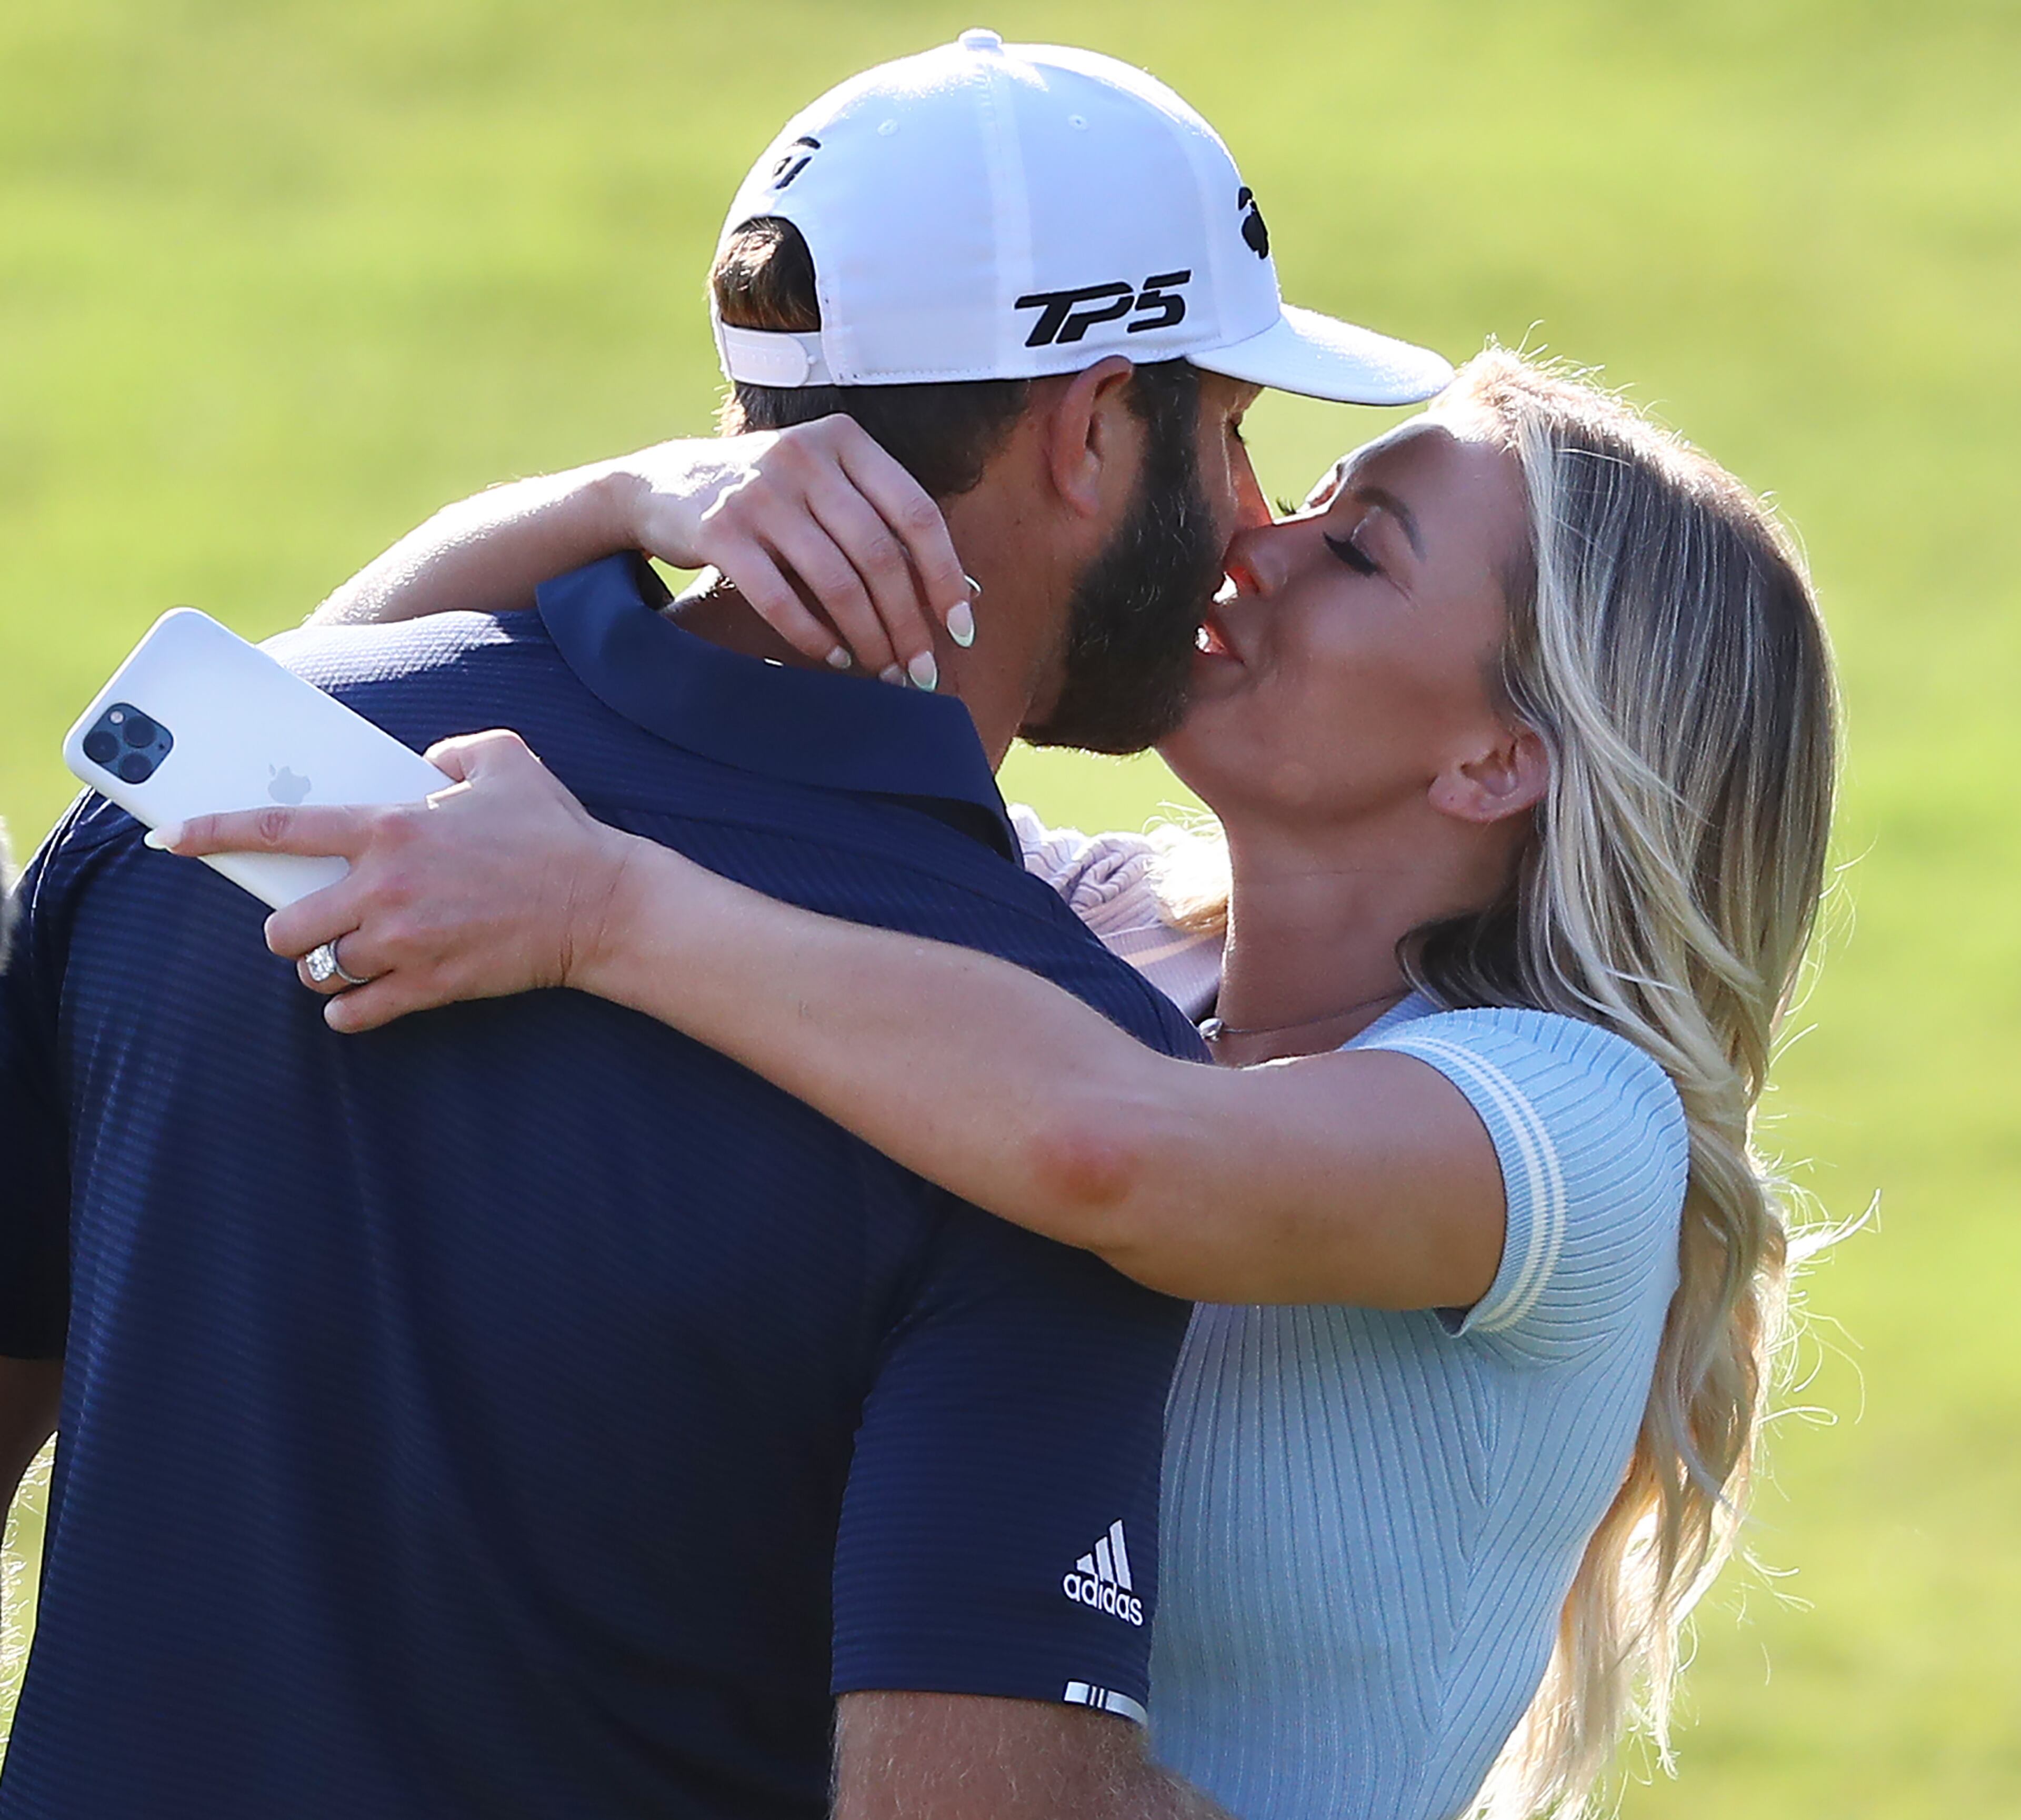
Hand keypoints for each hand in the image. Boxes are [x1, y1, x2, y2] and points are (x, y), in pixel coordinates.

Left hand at [153, 730, 659, 1033]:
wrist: (602, 903)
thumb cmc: (554, 831)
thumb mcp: (505, 761)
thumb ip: (452, 750)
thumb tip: (424, 765)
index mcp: (390, 828)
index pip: (280, 829)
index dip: (214, 833)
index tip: (171, 838)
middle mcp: (385, 888)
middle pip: (285, 927)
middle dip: (291, 929)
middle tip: (318, 922)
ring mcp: (405, 943)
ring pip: (319, 970)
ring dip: (326, 967)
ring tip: (351, 957)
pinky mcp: (430, 986)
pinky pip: (356, 1012)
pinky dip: (350, 1010)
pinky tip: (361, 999)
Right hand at [615, 417, 973, 684]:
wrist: (667, 483)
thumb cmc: (770, 497)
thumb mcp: (828, 488)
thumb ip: (886, 527)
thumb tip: (964, 593)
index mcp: (845, 441)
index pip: (917, 513)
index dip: (946, 577)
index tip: (961, 628)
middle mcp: (805, 457)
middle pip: (879, 555)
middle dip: (908, 623)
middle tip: (920, 670)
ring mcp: (760, 492)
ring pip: (835, 580)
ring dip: (867, 638)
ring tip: (882, 670)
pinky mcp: (720, 530)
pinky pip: (780, 597)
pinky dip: (813, 635)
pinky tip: (833, 656)